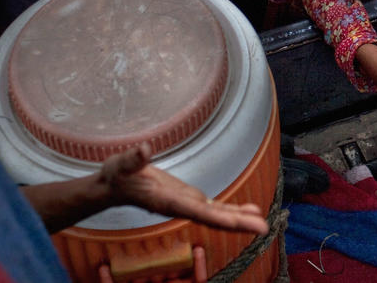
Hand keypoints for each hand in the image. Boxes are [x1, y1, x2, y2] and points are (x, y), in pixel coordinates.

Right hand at [98, 143, 268, 235]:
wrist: (112, 186)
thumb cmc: (117, 175)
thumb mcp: (122, 164)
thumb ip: (133, 159)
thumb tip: (144, 149)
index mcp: (169, 201)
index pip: (199, 212)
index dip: (222, 219)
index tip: (240, 224)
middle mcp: (181, 207)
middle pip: (214, 218)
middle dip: (238, 223)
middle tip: (264, 228)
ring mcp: (186, 204)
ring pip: (217, 215)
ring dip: (239, 219)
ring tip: (262, 223)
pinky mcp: (188, 199)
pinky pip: (213, 208)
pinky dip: (231, 211)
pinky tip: (247, 211)